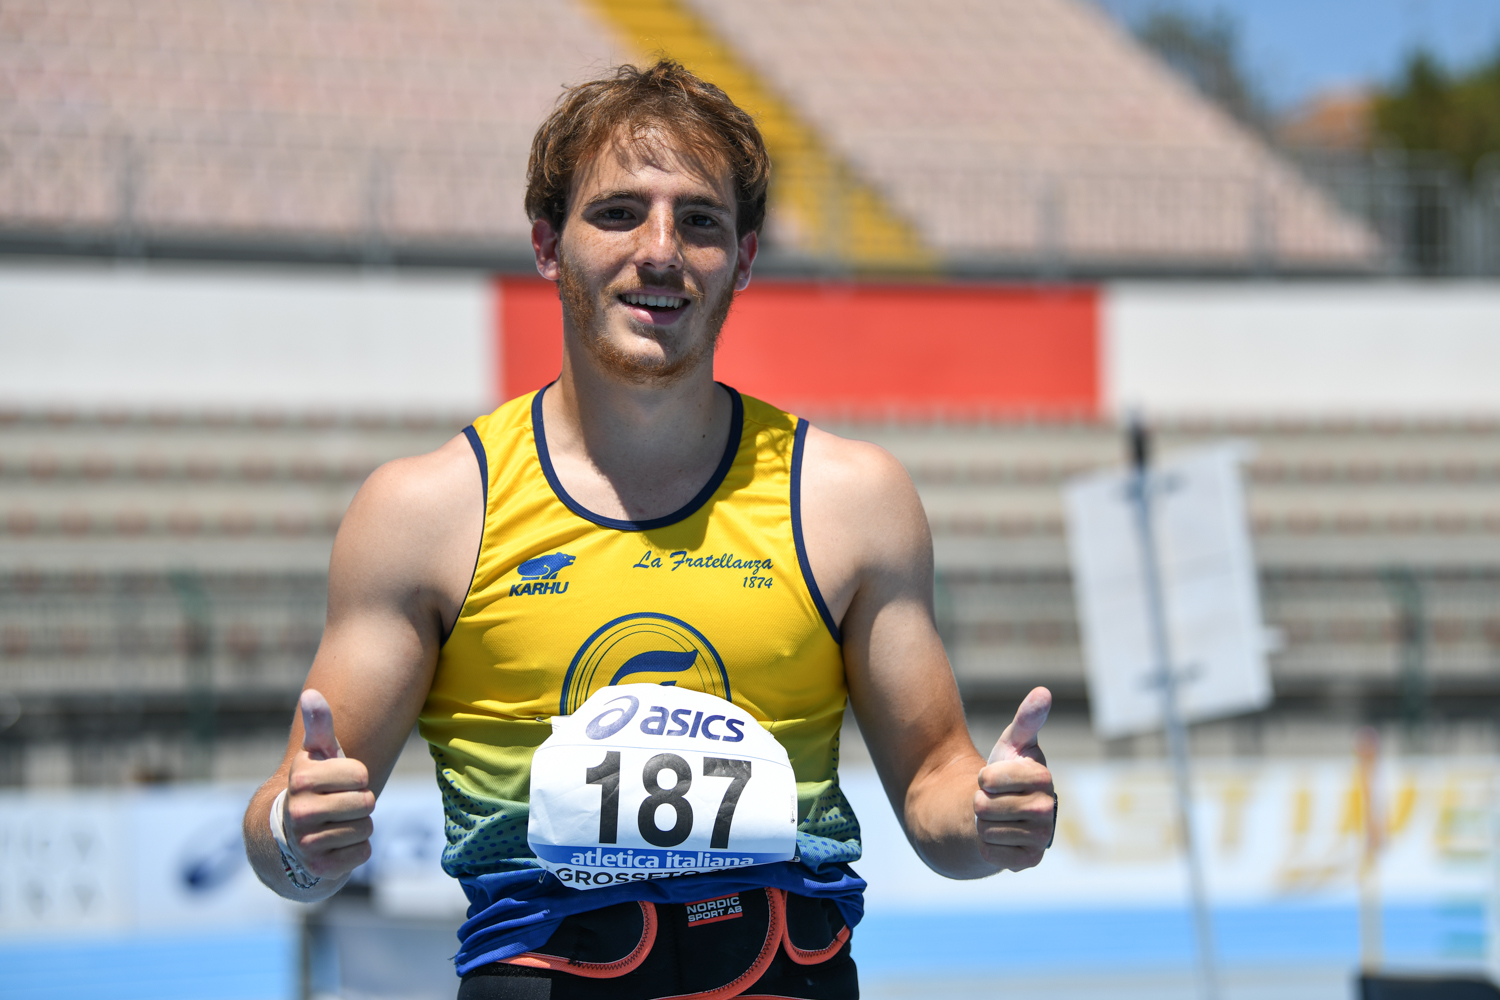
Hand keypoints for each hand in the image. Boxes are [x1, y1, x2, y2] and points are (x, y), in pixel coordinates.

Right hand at [284, 689, 374, 879]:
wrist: (293, 834)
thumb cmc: (317, 785)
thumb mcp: (319, 755)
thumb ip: (319, 726)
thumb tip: (310, 694)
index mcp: (301, 778)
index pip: (360, 773)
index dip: (356, 777)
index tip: (337, 782)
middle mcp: (298, 811)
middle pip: (367, 802)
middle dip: (360, 803)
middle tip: (339, 805)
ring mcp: (307, 842)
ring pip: (366, 828)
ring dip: (358, 826)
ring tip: (336, 824)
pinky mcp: (320, 867)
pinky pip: (363, 852)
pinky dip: (357, 849)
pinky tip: (336, 845)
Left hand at [973, 686, 1054, 870]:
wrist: (1002, 811)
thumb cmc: (1007, 771)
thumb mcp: (1013, 743)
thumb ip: (1027, 718)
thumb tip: (1043, 691)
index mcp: (1043, 778)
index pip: (990, 779)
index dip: (984, 778)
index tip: (992, 777)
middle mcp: (1049, 809)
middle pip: (985, 806)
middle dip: (980, 801)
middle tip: (993, 799)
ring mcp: (1041, 837)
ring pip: (986, 829)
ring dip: (982, 823)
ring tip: (996, 817)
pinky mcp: (1029, 861)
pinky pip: (990, 854)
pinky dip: (986, 845)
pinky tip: (999, 836)